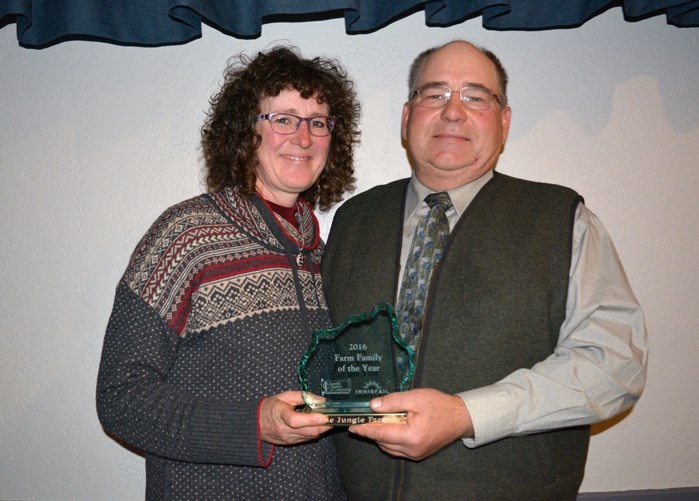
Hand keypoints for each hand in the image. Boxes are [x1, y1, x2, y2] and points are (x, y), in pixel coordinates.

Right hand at [259, 391, 331, 444]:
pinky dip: (316, 432)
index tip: (326, 415)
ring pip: (310, 436)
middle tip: (335, 417)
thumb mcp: (284, 396)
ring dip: (322, 429)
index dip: (312, 419)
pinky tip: (320, 425)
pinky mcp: (291, 442)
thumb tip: (321, 400)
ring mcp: (288, 438)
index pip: (296, 420)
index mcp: (280, 414)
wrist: (256, 424)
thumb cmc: (271, 406)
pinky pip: (307, 438)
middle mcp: (284, 430)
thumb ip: (303, 396)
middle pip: (308, 431)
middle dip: (325, 425)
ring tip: (330, 419)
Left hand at [348, 388, 472, 459]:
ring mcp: (415, 454)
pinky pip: (397, 449)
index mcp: (411, 436)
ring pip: (389, 447)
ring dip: (381, 435)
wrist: (460, 417)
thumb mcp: (415, 397)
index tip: (351, 425)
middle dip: (372, 430)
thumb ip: (392, 402)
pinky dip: (390, 439)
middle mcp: (412, 450)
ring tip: (377, 420)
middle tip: (364, 417)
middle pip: (382, 441)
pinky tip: (391, 426)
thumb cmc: (439, 405)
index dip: (364, 429)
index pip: (380, 433)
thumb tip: (372, 406)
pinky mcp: (418, 454)